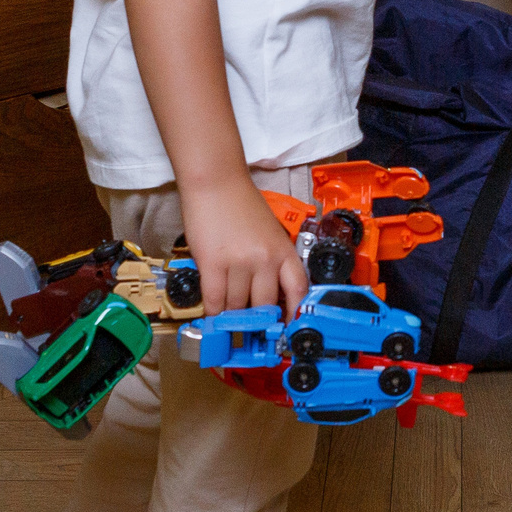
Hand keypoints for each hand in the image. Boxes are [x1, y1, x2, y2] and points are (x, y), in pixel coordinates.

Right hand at [179, 176, 305, 316]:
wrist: (216, 183)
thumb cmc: (241, 205)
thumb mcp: (270, 233)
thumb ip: (273, 261)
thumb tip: (268, 294)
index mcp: (284, 251)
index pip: (298, 291)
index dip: (293, 315)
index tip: (286, 329)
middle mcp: (266, 260)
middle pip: (264, 306)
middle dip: (255, 320)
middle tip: (248, 328)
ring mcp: (240, 263)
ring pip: (236, 305)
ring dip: (230, 315)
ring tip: (226, 318)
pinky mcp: (213, 264)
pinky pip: (215, 300)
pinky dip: (213, 311)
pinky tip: (212, 314)